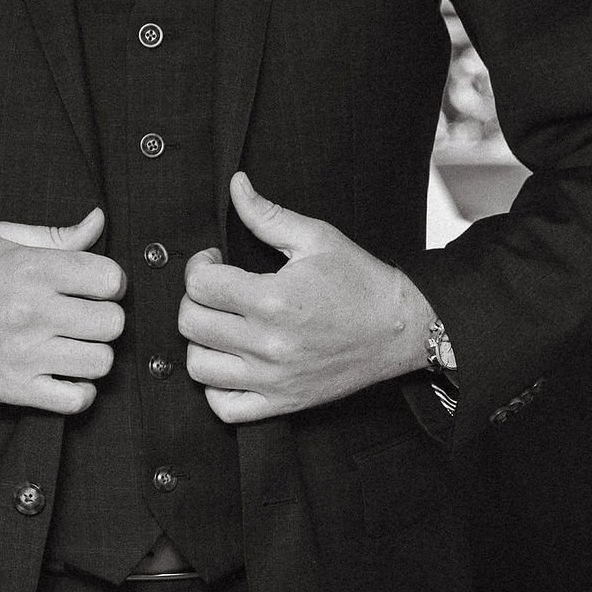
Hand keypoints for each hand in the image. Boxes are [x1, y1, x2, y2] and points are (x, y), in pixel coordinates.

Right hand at [0, 207, 124, 413]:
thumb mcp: (2, 239)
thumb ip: (56, 234)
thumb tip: (99, 221)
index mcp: (33, 269)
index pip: (109, 279)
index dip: (110, 283)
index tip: (96, 289)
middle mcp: (33, 311)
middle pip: (112, 323)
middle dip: (106, 320)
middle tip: (87, 319)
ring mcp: (25, 353)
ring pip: (101, 362)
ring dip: (94, 355)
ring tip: (75, 347)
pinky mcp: (16, 388)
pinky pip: (75, 400)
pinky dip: (80, 392)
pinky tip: (66, 376)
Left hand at [179, 171, 433, 423]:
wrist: (400, 328)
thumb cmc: (360, 281)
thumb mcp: (317, 237)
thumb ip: (267, 214)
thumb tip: (236, 184)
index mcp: (274, 299)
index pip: (200, 284)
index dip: (199, 265)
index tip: (214, 261)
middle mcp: (268, 343)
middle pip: (191, 323)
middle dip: (195, 298)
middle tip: (216, 289)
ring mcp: (273, 378)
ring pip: (198, 367)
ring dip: (200, 342)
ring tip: (220, 325)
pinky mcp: (283, 402)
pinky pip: (224, 407)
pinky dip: (214, 387)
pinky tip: (229, 363)